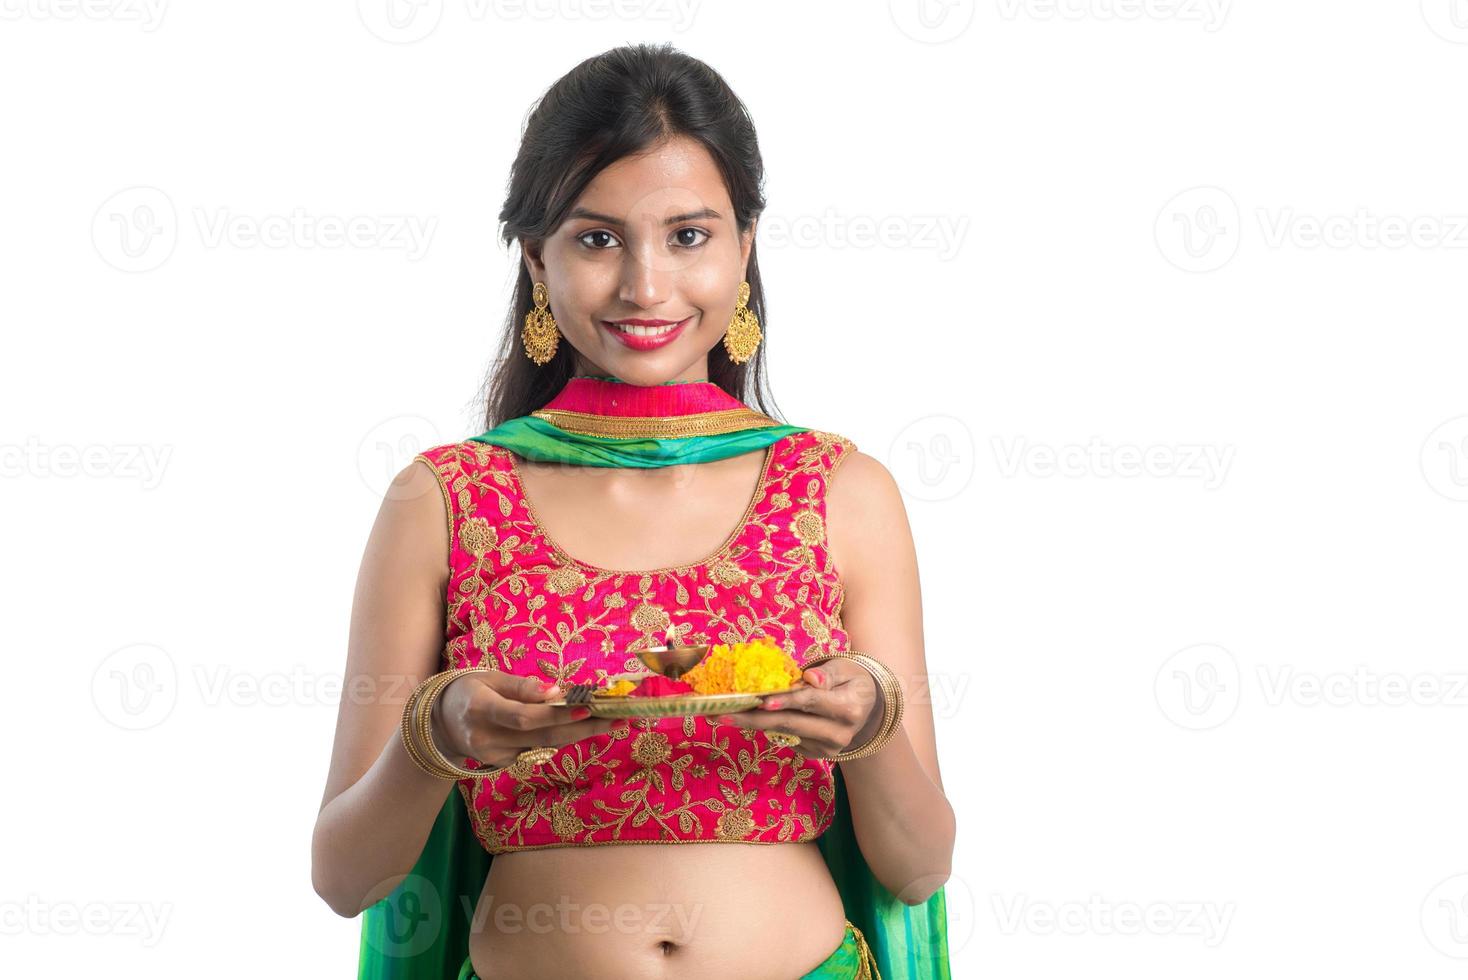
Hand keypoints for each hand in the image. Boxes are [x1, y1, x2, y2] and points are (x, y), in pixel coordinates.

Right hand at [430, 672, 619, 768]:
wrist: (439, 724)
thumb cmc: (469, 690)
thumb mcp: (489, 677)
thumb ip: (520, 686)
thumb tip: (556, 692)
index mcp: (480, 708)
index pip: (522, 717)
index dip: (554, 714)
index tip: (585, 705)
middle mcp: (487, 738)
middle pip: (543, 736)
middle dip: (585, 726)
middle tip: (620, 716)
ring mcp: (495, 756)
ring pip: (547, 745)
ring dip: (582, 732)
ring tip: (616, 720)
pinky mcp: (503, 764)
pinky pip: (538, 748)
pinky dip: (562, 736)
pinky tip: (586, 725)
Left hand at [717, 659, 879, 759]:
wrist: (865, 705)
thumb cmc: (850, 679)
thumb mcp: (845, 668)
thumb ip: (827, 674)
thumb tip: (811, 679)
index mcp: (848, 709)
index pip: (811, 702)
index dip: (786, 701)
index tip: (762, 700)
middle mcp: (838, 735)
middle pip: (789, 724)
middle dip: (753, 717)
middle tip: (721, 713)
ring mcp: (826, 749)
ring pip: (782, 734)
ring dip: (750, 724)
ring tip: (720, 716)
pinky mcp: (814, 754)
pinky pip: (784, 739)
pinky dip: (763, 727)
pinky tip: (742, 718)